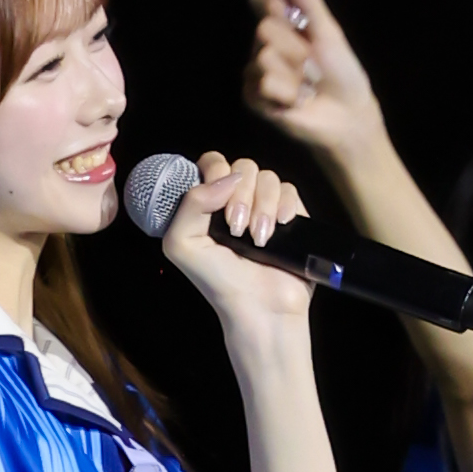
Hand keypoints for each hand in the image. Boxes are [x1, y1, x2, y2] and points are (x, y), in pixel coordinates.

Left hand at [162, 152, 314, 334]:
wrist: (260, 308)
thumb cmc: (219, 283)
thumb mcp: (182, 245)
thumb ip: (188, 205)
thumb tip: (226, 177)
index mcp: (208, 205)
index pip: (212, 163)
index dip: (216, 172)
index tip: (217, 201)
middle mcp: (235, 201)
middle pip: (243, 166)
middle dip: (241, 196)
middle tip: (237, 229)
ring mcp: (264, 206)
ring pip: (267, 177)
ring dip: (263, 207)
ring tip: (259, 240)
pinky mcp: (289, 214)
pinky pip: (290, 189)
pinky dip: (285, 207)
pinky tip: (279, 229)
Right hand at [243, 0, 382, 173]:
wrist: (347, 113)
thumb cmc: (342, 73)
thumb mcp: (328, 31)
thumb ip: (309, 1)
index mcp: (285, 23)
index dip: (272, 1)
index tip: (290, 12)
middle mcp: (266, 43)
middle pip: (265, 28)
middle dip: (295, 48)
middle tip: (312, 64)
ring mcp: (257, 70)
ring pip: (264, 58)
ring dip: (293, 75)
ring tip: (306, 86)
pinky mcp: (254, 98)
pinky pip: (262, 84)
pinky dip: (286, 94)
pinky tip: (295, 101)